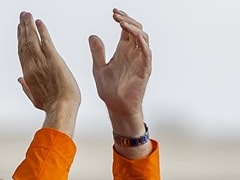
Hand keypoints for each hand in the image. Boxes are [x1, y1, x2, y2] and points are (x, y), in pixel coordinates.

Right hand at [16, 12, 79, 135]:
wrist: (61, 108)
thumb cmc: (51, 106)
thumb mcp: (35, 98)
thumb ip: (26, 88)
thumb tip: (19, 80)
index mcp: (28, 75)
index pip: (22, 53)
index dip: (20, 40)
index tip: (19, 30)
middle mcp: (32, 66)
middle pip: (25, 43)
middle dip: (23, 28)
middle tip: (22, 16)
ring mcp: (41, 62)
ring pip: (32, 39)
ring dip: (29, 25)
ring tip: (27, 15)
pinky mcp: (53, 59)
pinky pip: (46, 40)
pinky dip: (41, 30)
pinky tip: (39, 22)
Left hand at [89, 9, 150, 133]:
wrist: (116, 107)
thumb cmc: (109, 90)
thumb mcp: (98, 68)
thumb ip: (97, 52)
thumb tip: (92, 36)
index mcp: (123, 51)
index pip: (126, 30)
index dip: (122, 19)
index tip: (114, 13)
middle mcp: (133, 54)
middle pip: (136, 30)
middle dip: (127, 20)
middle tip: (116, 15)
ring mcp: (140, 61)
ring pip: (143, 38)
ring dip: (133, 29)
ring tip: (122, 24)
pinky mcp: (144, 70)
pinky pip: (147, 54)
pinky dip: (143, 44)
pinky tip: (135, 37)